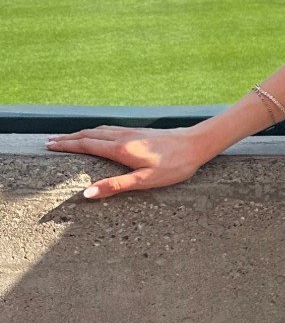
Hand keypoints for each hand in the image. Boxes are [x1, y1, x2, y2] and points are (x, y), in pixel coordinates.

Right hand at [44, 124, 213, 199]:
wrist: (197, 144)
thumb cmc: (175, 165)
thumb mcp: (145, 181)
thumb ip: (115, 186)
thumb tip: (87, 193)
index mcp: (121, 149)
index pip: (86, 145)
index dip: (66, 145)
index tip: (49, 145)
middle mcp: (123, 137)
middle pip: (88, 135)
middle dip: (68, 138)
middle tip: (50, 141)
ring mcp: (131, 132)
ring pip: (99, 130)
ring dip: (81, 133)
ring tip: (68, 138)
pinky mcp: (140, 132)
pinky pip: (109, 129)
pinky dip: (95, 131)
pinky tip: (98, 134)